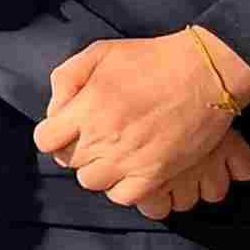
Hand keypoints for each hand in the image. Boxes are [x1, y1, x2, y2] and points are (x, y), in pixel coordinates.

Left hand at [36, 28, 249, 216]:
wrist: (203, 72)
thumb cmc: (152, 60)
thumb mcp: (100, 53)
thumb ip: (67, 79)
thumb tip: (55, 110)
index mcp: (87, 107)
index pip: (45, 140)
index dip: (54, 134)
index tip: (68, 128)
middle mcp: (104, 136)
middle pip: (69, 161)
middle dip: (77, 148)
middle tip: (98, 135)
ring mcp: (129, 158)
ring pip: (91, 181)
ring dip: (98, 168)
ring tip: (115, 151)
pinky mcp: (154, 174)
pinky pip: (122, 196)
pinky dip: (122, 187)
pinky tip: (130, 169)